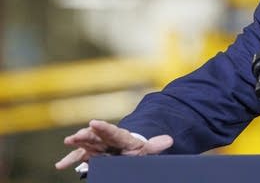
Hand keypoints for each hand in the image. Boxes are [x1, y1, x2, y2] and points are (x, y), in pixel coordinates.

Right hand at [55, 119, 172, 169]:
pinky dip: (70, 160)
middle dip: (87, 135)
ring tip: (69, 141)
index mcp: (122, 137)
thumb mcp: (147, 149)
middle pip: (97, 136)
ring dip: (78, 143)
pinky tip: (59, 165)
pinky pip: (79, 157)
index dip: (104, 128)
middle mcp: (108, 139)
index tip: (94, 122)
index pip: (113, 132)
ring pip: (87, 144)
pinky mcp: (91, 154)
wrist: (128, 150)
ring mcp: (98, 146)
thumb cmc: (137, 150)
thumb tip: (170, 140)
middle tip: (77, 135)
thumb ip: (155, 145)